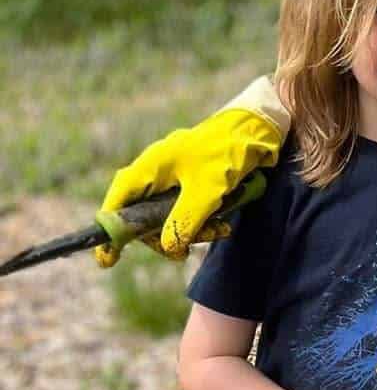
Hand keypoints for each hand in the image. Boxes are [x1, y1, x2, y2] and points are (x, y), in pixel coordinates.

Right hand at [95, 105, 281, 264]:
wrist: (255, 130)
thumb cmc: (226, 154)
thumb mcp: (206, 193)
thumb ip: (184, 221)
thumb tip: (168, 247)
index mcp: (148, 168)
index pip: (118, 202)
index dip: (111, 232)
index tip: (108, 259)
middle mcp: (154, 172)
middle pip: (142, 216)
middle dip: (165, 236)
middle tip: (185, 252)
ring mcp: (171, 177)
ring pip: (167, 216)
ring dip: (190, 230)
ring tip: (218, 232)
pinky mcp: (189, 182)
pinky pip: (185, 209)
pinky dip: (201, 221)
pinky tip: (222, 225)